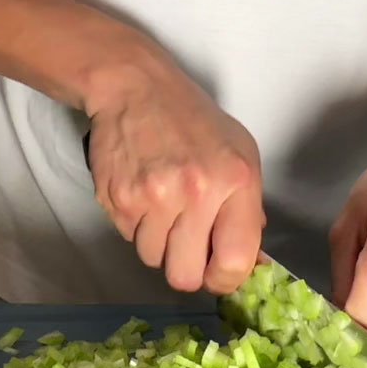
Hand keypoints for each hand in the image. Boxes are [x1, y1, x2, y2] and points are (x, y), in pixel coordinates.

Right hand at [86, 63, 263, 294]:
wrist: (136, 88)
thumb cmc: (194, 120)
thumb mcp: (240, 151)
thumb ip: (249, 208)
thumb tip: (249, 261)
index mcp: (235, 181)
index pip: (234, 262)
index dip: (225, 279)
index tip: (218, 270)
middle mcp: (195, 191)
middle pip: (185, 276)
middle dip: (187, 267)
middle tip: (187, 245)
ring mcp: (152, 196)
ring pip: (153, 259)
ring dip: (159, 244)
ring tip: (163, 207)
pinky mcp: (118, 198)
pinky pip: (128, 238)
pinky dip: (136, 225)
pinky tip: (143, 193)